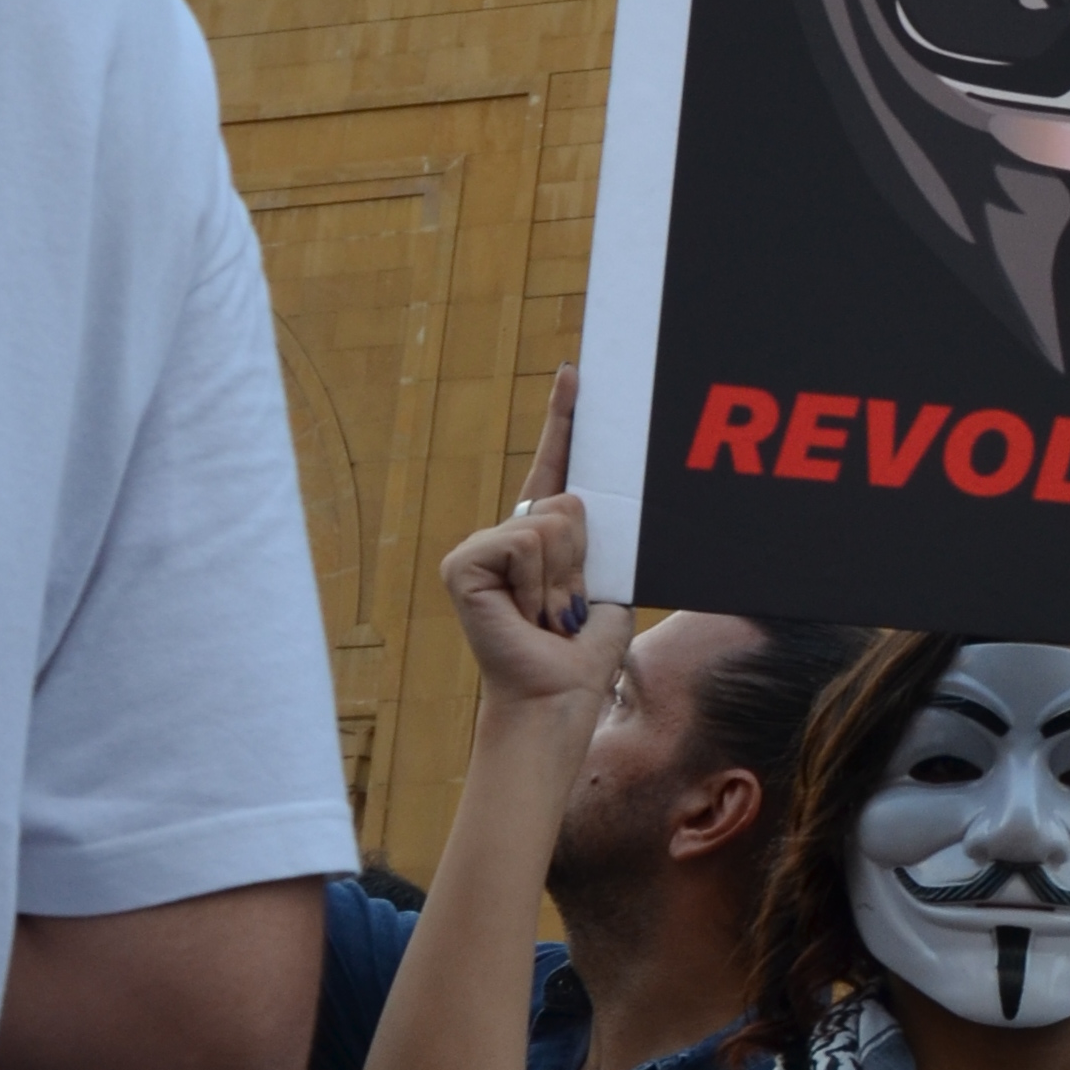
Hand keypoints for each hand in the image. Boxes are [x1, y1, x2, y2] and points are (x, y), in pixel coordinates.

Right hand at [442, 377, 623, 710]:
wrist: (557, 695)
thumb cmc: (583, 651)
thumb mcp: (606, 582)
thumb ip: (599, 539)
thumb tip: (584, 504)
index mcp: (543, 535)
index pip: (554, 466)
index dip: (563, 420)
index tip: (574, 374)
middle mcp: (507, 534)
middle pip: (570, 502)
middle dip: (585, 560)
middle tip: (569, 608)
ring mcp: (480, 547)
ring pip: (553, 523)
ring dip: (566, 581)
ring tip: (550, 617)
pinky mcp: (463, 564)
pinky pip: (526, 543)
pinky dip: (540, 585)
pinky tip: (526, 615)